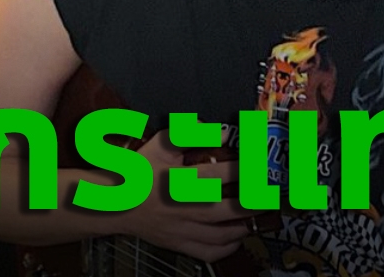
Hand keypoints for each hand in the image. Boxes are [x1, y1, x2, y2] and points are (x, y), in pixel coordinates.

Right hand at [118, 129, 265, 263]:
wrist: (114, 201)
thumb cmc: (138, 171)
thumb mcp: (160, 145)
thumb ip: (189, 133)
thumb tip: (219, 131)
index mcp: (178, 180)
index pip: (218, 174)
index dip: (243, 168)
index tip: (257, 163)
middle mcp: (181, 208)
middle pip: (225, 210)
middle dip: (252, 203)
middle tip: (269, 195)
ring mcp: (180, 229)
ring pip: (220, 235)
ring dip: (244, 225)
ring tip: (257, 214)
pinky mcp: (178, 244)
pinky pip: (208, 252)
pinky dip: (227, 247)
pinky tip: (237, 236)